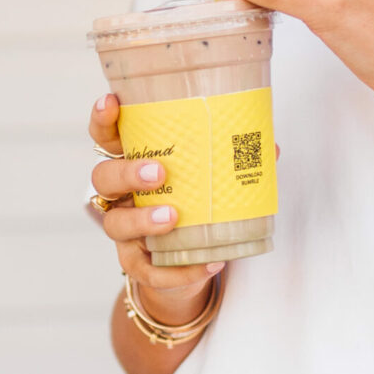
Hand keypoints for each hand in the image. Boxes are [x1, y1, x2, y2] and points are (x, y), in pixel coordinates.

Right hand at [86, 93, 220, 321]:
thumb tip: (270, 147)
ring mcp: (124, 230)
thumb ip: (235, 161)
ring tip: (173, 217)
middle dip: (127, 172)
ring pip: (116, 224)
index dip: (103, 120)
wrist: (190, 261)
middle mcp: (121, 195)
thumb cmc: (196, 207)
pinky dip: (176, 271)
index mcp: (134, 162)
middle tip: (159, 172)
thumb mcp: (212, 180)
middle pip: (103, 177)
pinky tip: (207, 264)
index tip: (112, 103)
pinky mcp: (136, 263)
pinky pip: (146, 269)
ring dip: (143, 220)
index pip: (106, 137)